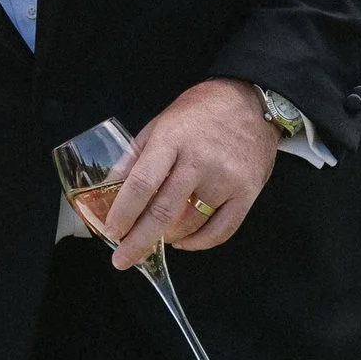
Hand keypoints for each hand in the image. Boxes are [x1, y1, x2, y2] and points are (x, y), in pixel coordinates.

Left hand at [96, 80, 277, 265]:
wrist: (251, 99)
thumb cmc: (200, 111)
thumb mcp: (161, 122)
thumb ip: (135, 156)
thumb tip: (109, 188)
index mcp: (172, 140)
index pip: (142, 183)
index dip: (124, 212)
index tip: (111, 231)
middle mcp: (200, 161)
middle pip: (164, 212)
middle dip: (138, 241)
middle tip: (123, 260)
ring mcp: (226, 178)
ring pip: (191, 224)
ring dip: (167, 239)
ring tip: (153, 240)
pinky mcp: (248, 191)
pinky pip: (222, 230)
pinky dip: (199, 243)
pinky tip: (184, 242)